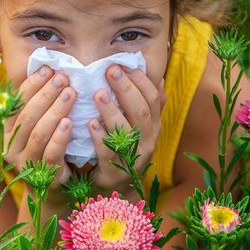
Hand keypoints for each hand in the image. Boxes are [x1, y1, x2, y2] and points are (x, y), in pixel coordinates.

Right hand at [4, 66, 75, 193]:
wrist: (53, 191)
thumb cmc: (48, 149)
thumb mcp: (37, 127)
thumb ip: (35, 103)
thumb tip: (39, 66)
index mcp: (6, 130)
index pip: (16, 102)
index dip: (32, 84)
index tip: (49, 69)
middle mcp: (10, 147)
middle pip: (27, 116)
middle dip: (46, 94)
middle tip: (64, 78)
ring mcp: (25, 164)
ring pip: (38, 133)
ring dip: (55, 111)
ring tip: (71, 93)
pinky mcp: (43, 177)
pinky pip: (50, 154)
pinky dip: (60, 137)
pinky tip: (70, 122)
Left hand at [88, 65, 164, 196]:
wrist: (117, 185)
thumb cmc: (125, 147)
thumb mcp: (140, 127)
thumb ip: (148, 105)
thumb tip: (159, 79)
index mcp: (154, 126)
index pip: (154, 99)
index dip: (141, 81)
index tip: (124, 65)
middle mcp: (148, 141)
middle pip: (141, 111)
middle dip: (126, 89)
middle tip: (110, 71)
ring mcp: (133, 158)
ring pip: (126, 132)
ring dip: (111, 110)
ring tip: (98, 93)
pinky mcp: (115, 172)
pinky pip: (108, 153)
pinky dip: (100, 137)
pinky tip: (90, 123)